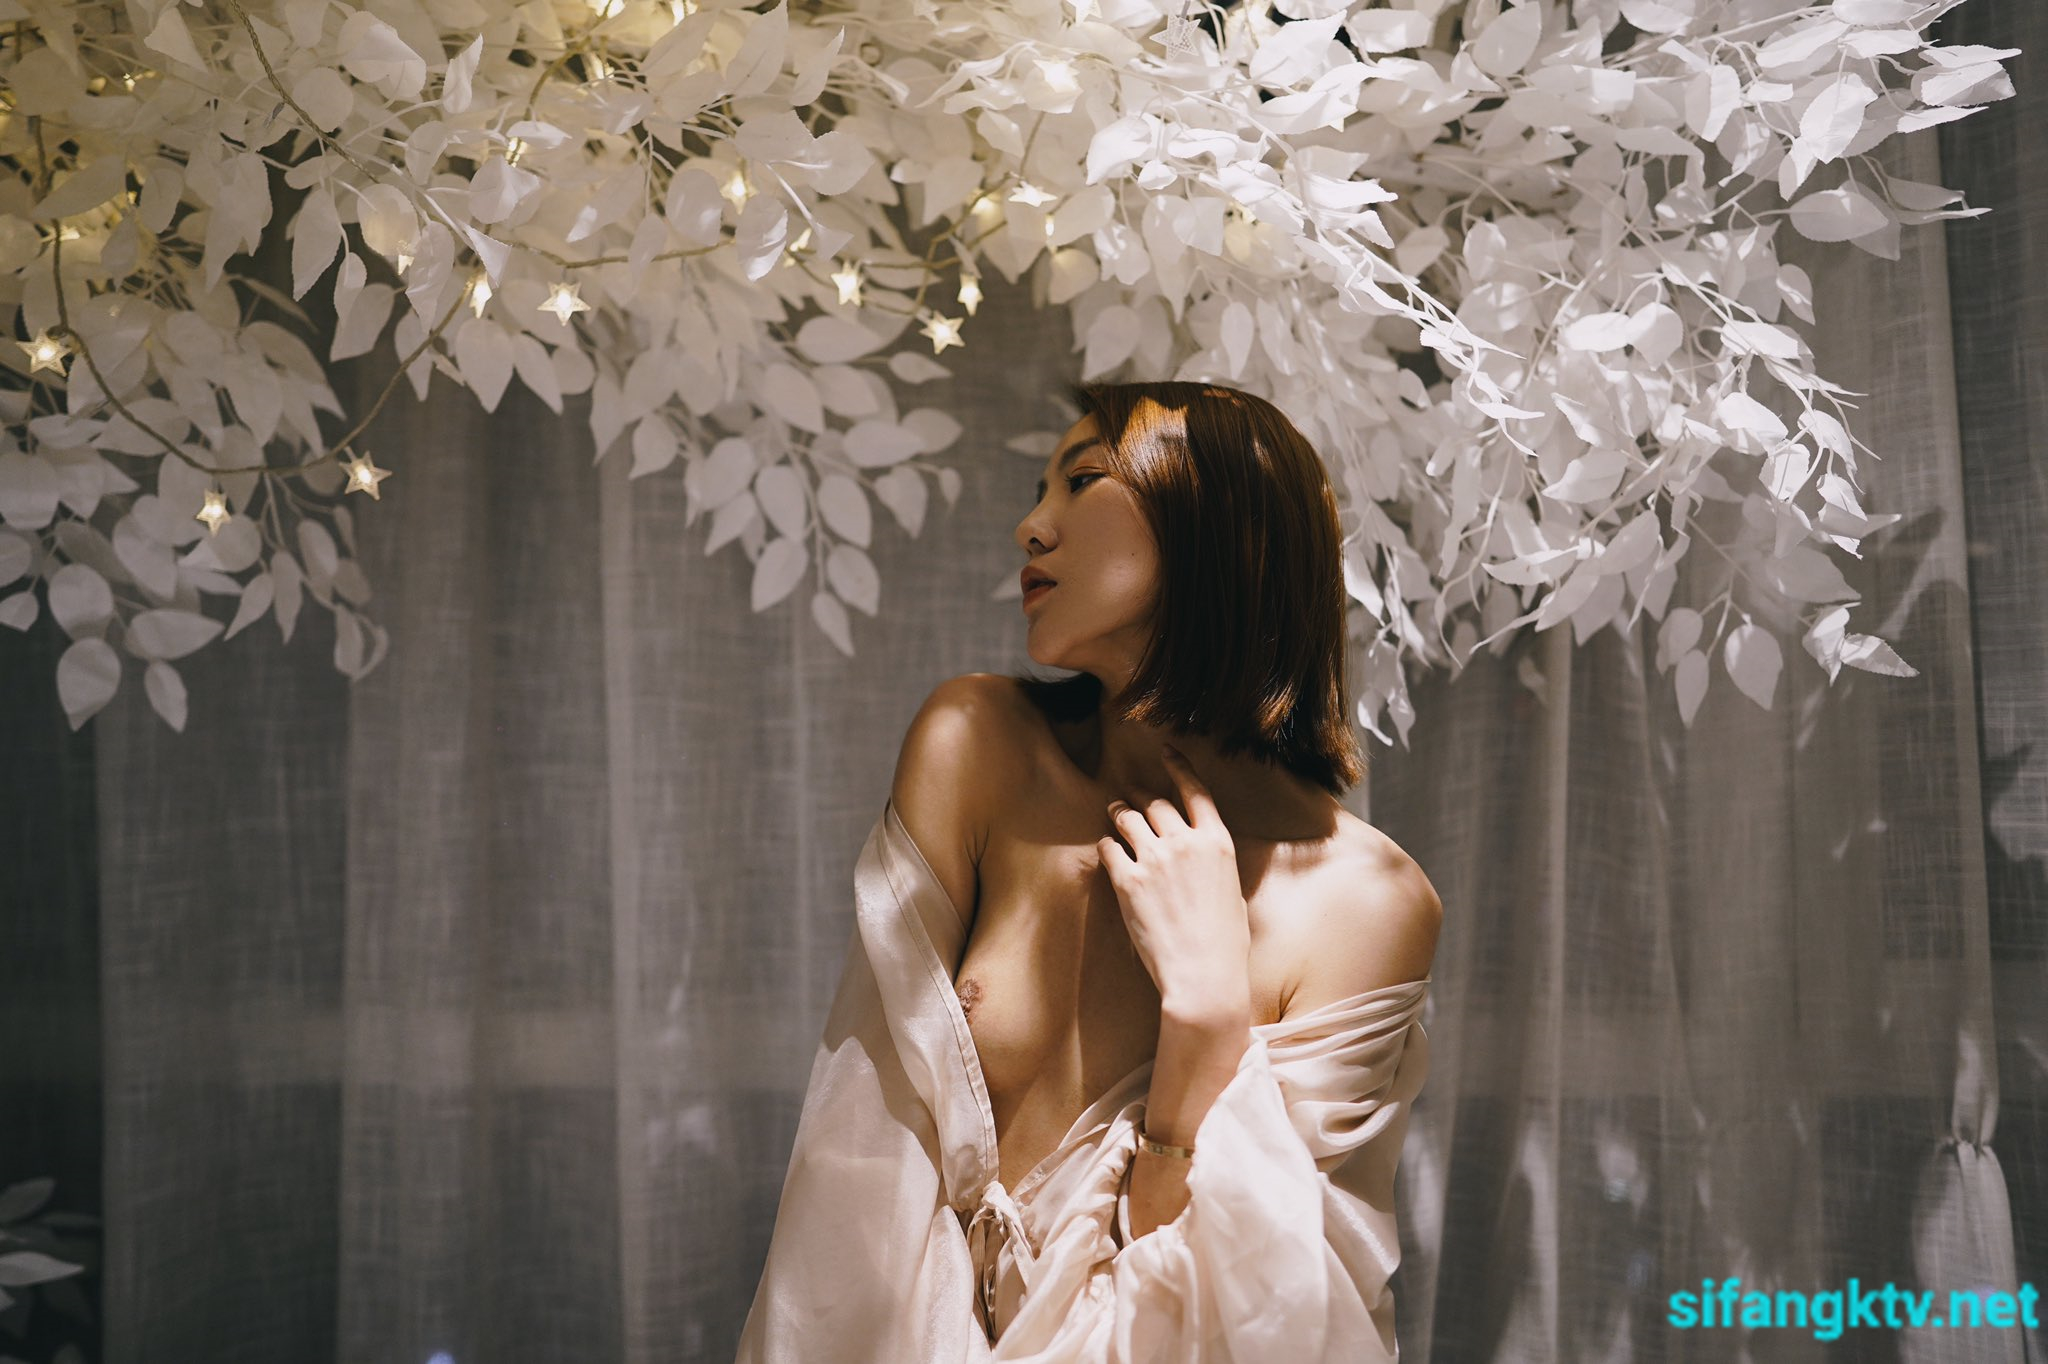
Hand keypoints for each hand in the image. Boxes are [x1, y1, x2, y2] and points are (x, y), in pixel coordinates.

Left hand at [1097, 744, 1251, 1018]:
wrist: (1202, 975)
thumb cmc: (1224, 944)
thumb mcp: (1231, 892)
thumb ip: (1213, 864)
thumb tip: (1200, 854)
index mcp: (1217, 844)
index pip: (1195, 791)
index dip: (1178, 767)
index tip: (1166, 752)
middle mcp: (1185, 843)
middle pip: (1156, 803)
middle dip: (1140, 796)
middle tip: (1129, 796)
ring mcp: (1154, 859)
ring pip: (1128, 818)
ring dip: (1118, 812)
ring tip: (1113, 811)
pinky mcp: (1127, 881)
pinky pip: (1109, 848)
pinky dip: (1107, 846)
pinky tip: (1107, 849)